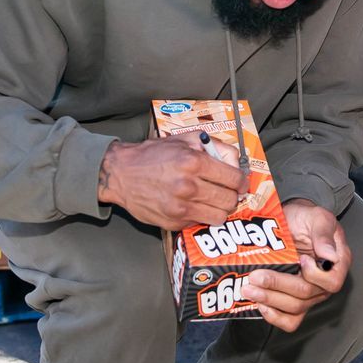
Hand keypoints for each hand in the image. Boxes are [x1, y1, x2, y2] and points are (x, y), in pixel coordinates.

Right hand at [98, 133, 248, 228]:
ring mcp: (181, 207)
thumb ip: (214, 146)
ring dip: (220, 209)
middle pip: (230, 200)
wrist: (121, 174)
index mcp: (194, 162)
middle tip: (228, 192)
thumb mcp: (184, 139)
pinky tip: (193, 205)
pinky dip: (201, 215)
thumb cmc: (153, 155)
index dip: (242, 182)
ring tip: (213, 201)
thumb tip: (234, 160)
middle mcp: (189, 186)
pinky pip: (200, 223)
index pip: (235, 179)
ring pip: (219, 217)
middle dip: (233, 196)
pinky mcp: (173, 222)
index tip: (240, 183)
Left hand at [242, 199, 345, 332]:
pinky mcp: (293, 300)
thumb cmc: (307, 218)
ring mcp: (309, 294)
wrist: (292, 220)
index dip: (314, 275)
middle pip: (306, 295)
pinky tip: (260, 305)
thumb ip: (323, 234)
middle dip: (278, 286)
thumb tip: (330, 255)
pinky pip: (290, 320)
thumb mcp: (318, 217)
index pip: (332, 282)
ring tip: (249, 289)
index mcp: (337, 263)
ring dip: (270, 300)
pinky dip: (275, 316)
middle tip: (255, 276)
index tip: (300, 259)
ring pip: (295, 309)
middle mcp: (324, 282)